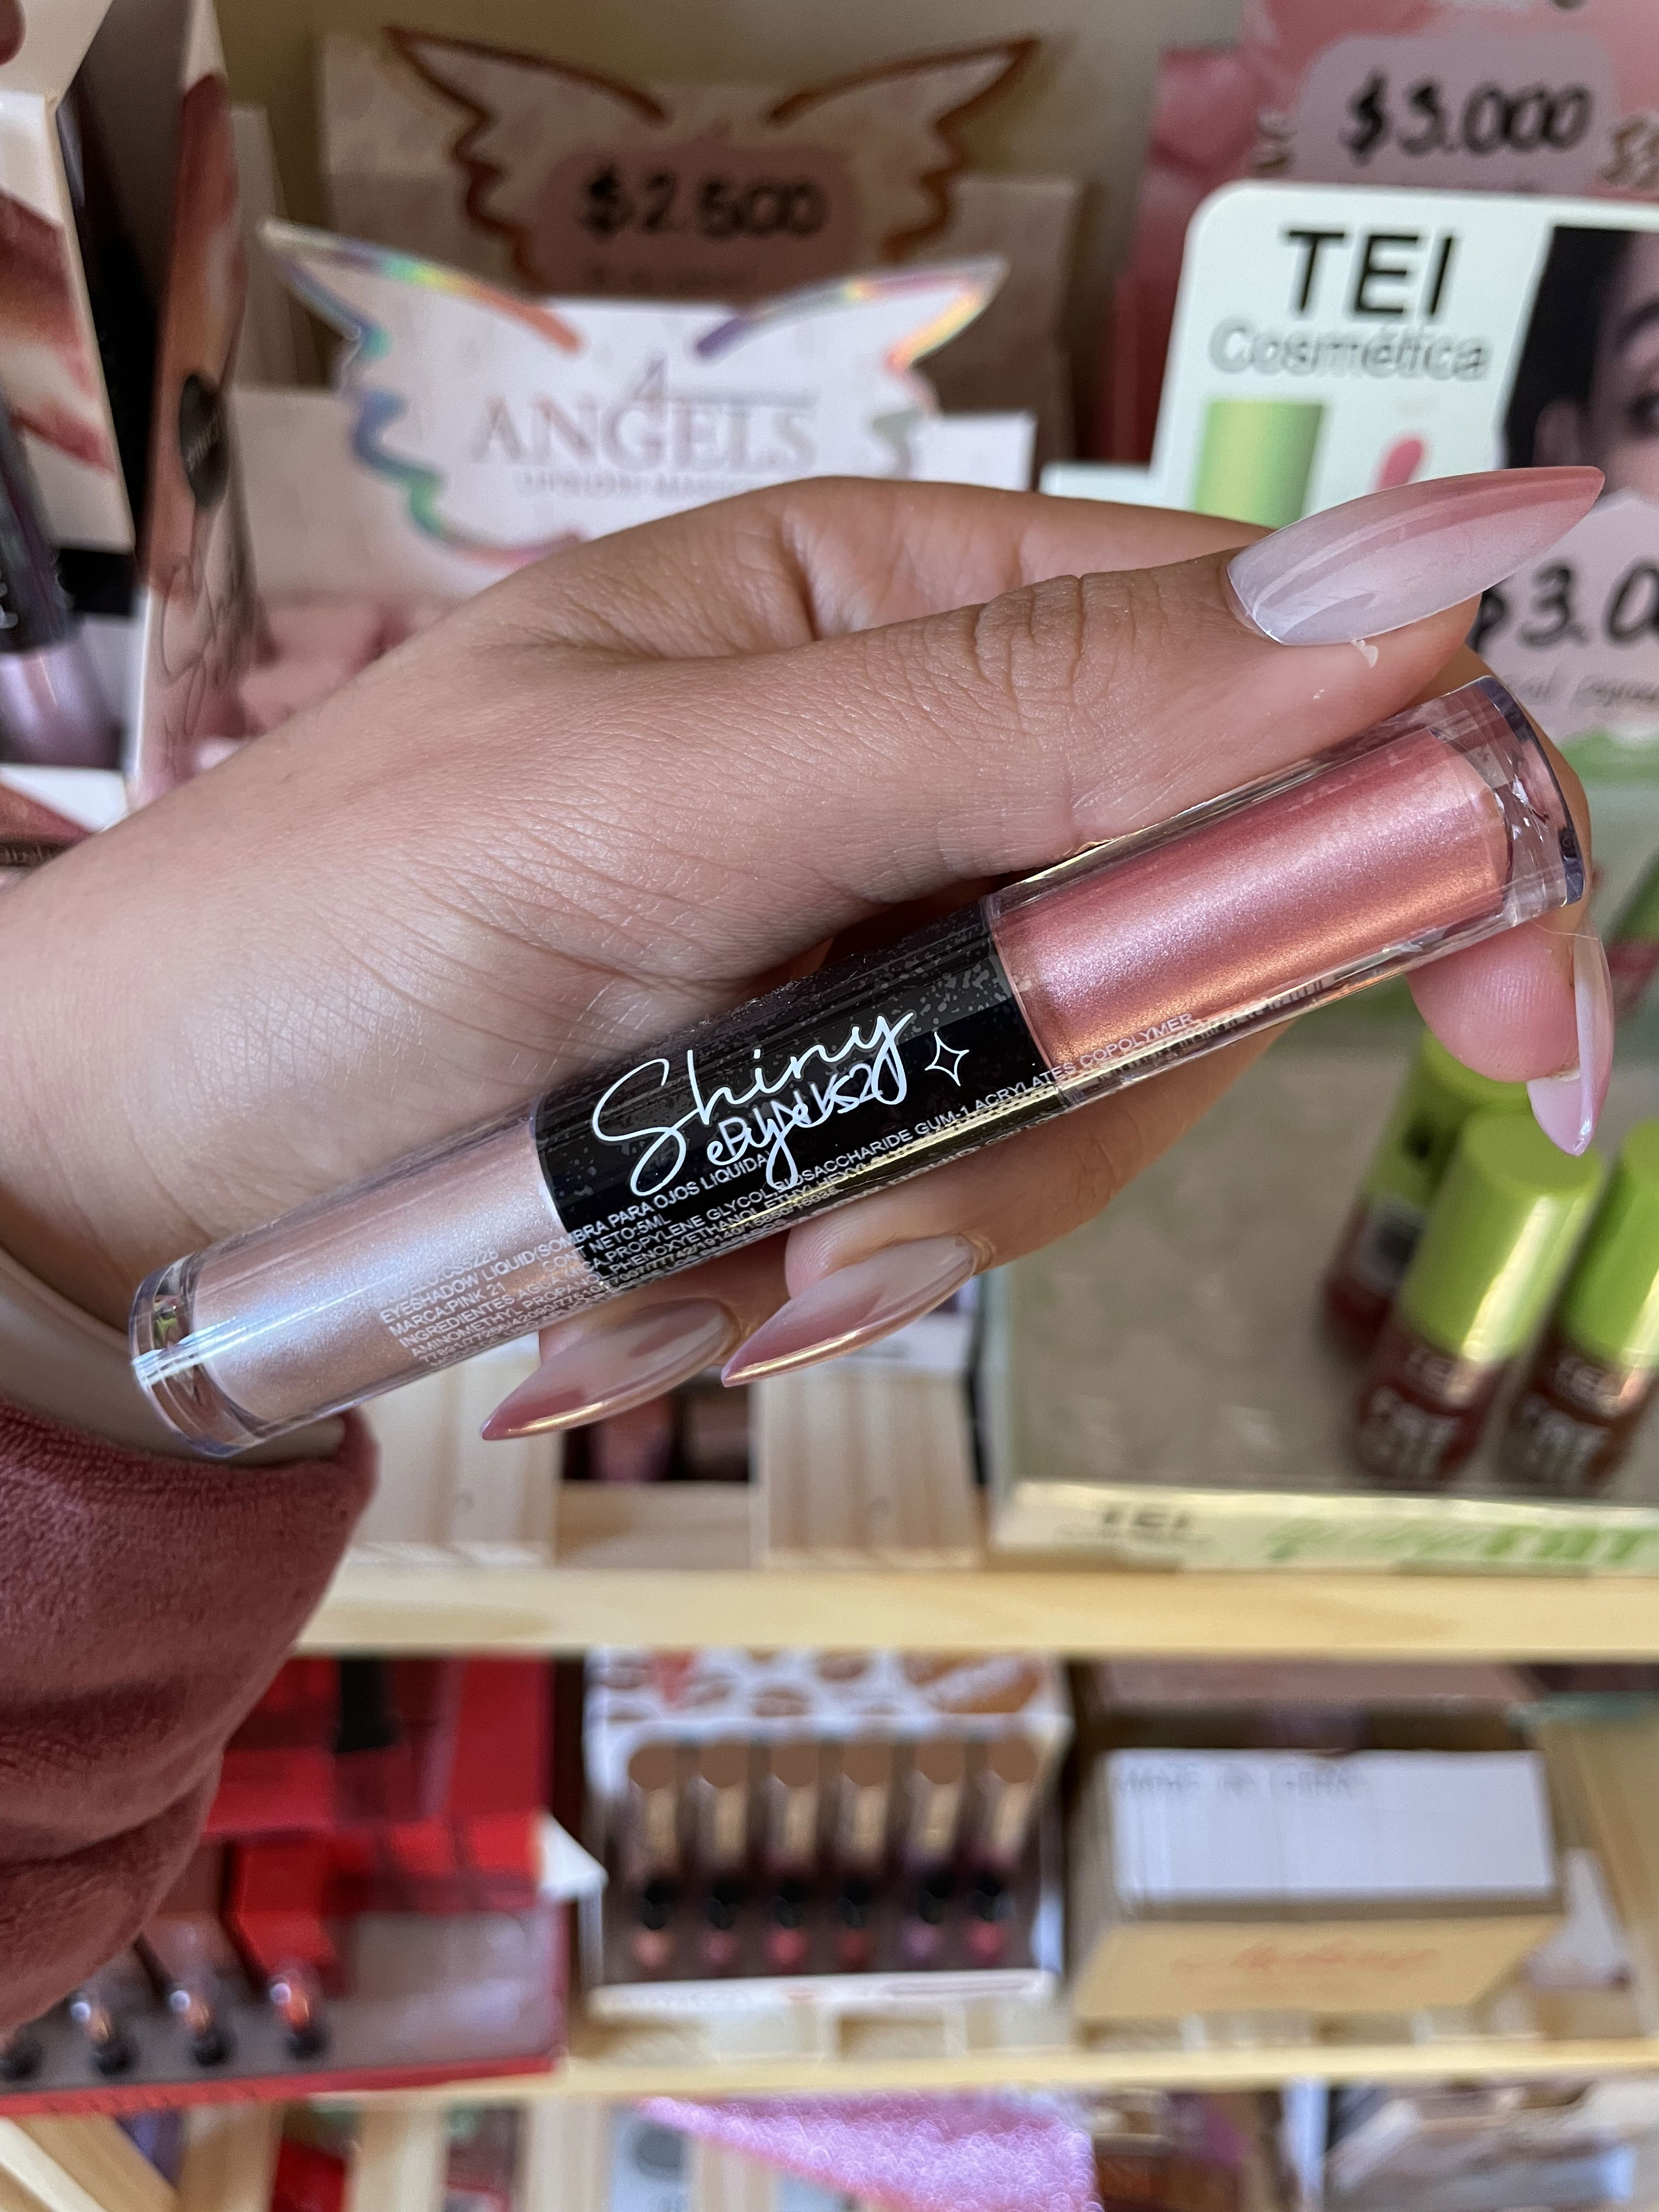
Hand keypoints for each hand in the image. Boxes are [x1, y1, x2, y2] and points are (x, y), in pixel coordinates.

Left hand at [0, 477, 1601, 1434]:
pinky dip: (807, 1289)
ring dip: (891, 1236)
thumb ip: (1015, 710)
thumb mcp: (661, 800)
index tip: (1525, 1022)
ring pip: (1068, 1123)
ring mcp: (876, 955)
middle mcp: (911, 773)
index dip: (1415, 833)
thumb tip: (1391, 597)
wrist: (126, 1176)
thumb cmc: (318, 933)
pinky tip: (645, 1298)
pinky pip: (938, 1227)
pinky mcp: (827, 1112)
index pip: (1258, 675)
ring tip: (677, 1270)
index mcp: (886, 613)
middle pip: (1186, 943)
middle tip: (852, 1220)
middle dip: (1050, 1123)